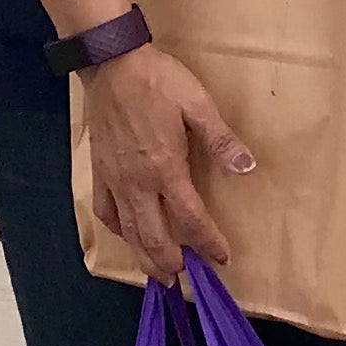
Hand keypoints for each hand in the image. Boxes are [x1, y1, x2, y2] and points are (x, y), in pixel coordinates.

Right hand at [82, 43, 249, 283]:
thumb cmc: (158, 82)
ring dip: (143, 257)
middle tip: (183, 281)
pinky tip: (126, 235)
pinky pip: (105, 212)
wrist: (111, 65)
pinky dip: (117, 231)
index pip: (190, 219)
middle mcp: (137, 183)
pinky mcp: (98, 171)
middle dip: (170, 263)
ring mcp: (114, 180)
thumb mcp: (198, 105)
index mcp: (165, 169)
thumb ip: (222, 140)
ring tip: (156, 275)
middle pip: (154, 237)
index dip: (208, 243)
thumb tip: (247, 168)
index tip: (221, 259)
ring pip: (127, 232)